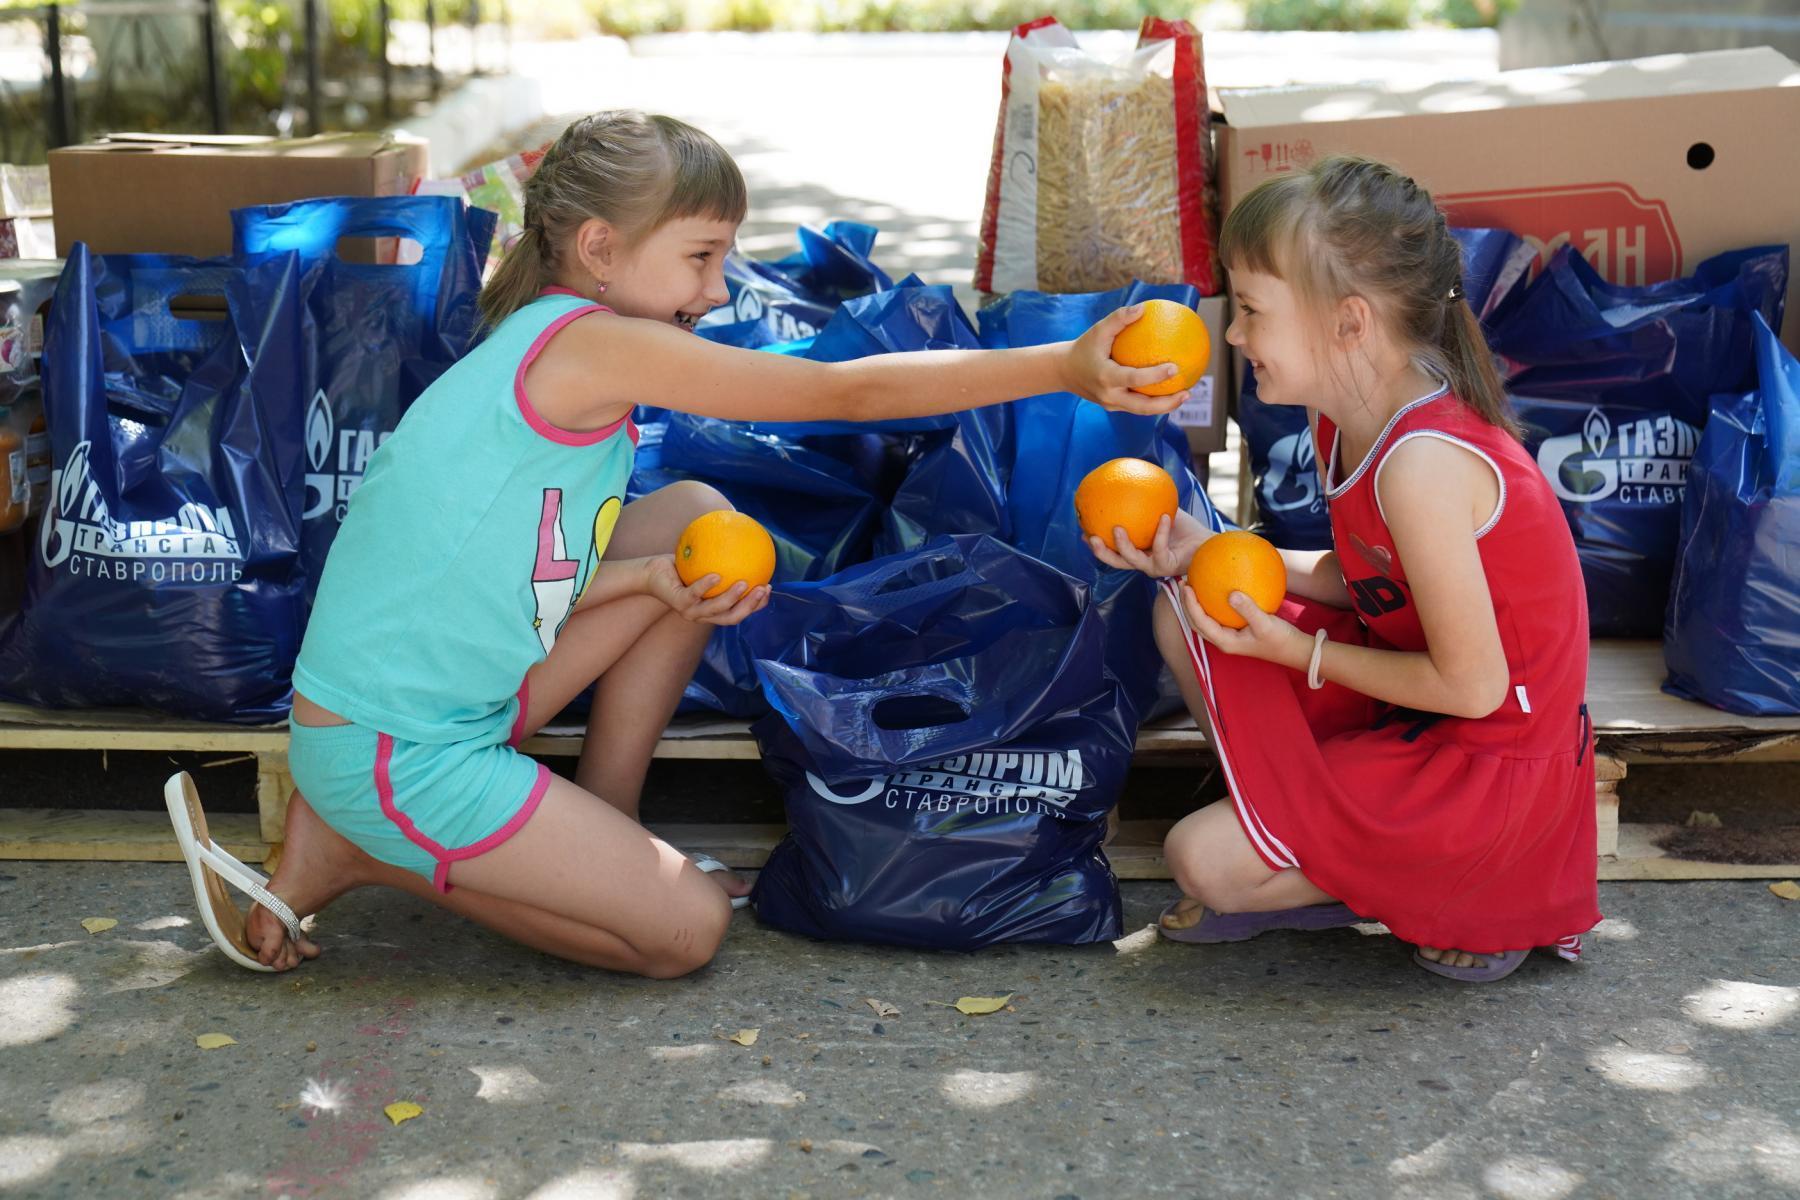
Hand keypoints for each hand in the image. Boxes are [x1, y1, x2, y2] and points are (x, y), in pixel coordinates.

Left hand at [644, 555, 770, 625]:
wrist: (651, 573)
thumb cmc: (681, 568)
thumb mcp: (705, 564)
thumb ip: (724, 560)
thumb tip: (746, 543)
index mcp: (713, 610)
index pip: (739, 612)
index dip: (756, 606)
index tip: (769, 590)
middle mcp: (703, 615)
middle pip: (732, 617)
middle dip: (750, 606)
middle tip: (763, 590)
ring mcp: (691, 611)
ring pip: (716, 609)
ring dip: (732, 598)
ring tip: (744, 583)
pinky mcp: (678, 602)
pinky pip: (694, 594)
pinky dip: (706, 586)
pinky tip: (717, 575)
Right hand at [1064, 304, 1188, 415]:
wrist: (1064, 371)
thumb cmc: (1084, 347)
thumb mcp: (1098, 330)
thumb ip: (1119, 318)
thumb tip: (1144, 308)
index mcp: (1105, 377)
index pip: (1134, 379)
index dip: (1155, 376)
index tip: (1175, 367)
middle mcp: (1109, 395)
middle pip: (1142, 407)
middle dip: (1167, 404)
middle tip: (1187, 392)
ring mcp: (1111, 404)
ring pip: (1142, 410)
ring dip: (1165, 406)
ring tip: (1184, 394)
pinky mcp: (1113, 407)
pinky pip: (1137, 406)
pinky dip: (1154, 401)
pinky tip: (1169, 390)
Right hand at [1088, 511, 1211, 577]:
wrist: (1207, 541)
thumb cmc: (1185, 527)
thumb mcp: (1162, 509)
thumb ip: (1146, 501)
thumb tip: (1129, 479)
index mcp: (1139, 552)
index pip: (1113, 552)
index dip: (1098, 546)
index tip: (1084, 533)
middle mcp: (1144, 562)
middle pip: (1116, 561)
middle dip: (1101, 552)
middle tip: (1090, 537)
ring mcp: (1155, 566)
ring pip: (1133, 560)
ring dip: (1123, 545)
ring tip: (1116, 528)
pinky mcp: (1169, 565)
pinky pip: (1161, 548)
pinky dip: (1161, 531)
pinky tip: (1163, 516)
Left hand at [1179, 585, 1311, 670]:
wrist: (1294, 650)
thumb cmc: (1280, 639)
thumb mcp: (1265, 623)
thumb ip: (1248, 609)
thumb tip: (1231, 593)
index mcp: (1225, 641)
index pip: (1199, 622)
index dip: (1189, 605)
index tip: (1186, 586)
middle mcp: (1223, 640)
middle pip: (1196, 622)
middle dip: (1186, 604)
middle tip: (1183, 583)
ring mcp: (1229, 636)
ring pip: (1205, 620)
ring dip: (1196, 605)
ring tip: (1193, 585)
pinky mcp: (1236, 631)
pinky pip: (1219, 616)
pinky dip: (1212, 604)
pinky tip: (1217, 589)